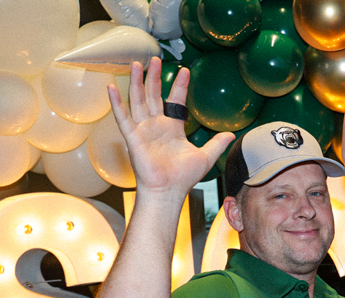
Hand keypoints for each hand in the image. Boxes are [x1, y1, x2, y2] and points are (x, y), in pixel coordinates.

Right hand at [107, 57, 233, 198]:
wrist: (169, 191)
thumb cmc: (184, 177)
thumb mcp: (206, 156)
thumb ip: (217, 143)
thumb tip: (232, 134)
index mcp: (172, 129)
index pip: (175, 102)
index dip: (179, 86)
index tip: (184, 71)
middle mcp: (156, 126)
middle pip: (154, 96)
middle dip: (155, 77)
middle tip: (157, 59)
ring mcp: (143, 130)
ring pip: (138, 100)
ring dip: (138, 82)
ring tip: (138, 64)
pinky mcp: (133, 137)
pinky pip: (123, 117)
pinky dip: (117, 102)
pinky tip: (112, 87)